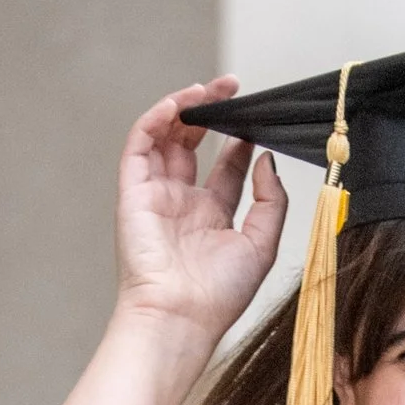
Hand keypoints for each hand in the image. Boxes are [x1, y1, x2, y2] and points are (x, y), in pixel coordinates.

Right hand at [114, 80, 287, 349]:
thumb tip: (266, 159)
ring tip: (206, 88)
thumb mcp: (261, 244)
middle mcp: (183, 204)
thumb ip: (271, 201)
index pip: (226, 167)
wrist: (180, 317)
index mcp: (212, 219)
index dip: (239, 141)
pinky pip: (140, 144)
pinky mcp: (133, 191)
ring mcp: (156, 195)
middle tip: (232, 87)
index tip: (255, 120)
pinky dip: (156, 119)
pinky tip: (178, 103)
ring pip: (166, 137)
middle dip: (211, 112)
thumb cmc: (218, 296)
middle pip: (194, 144)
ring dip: (183, 107)